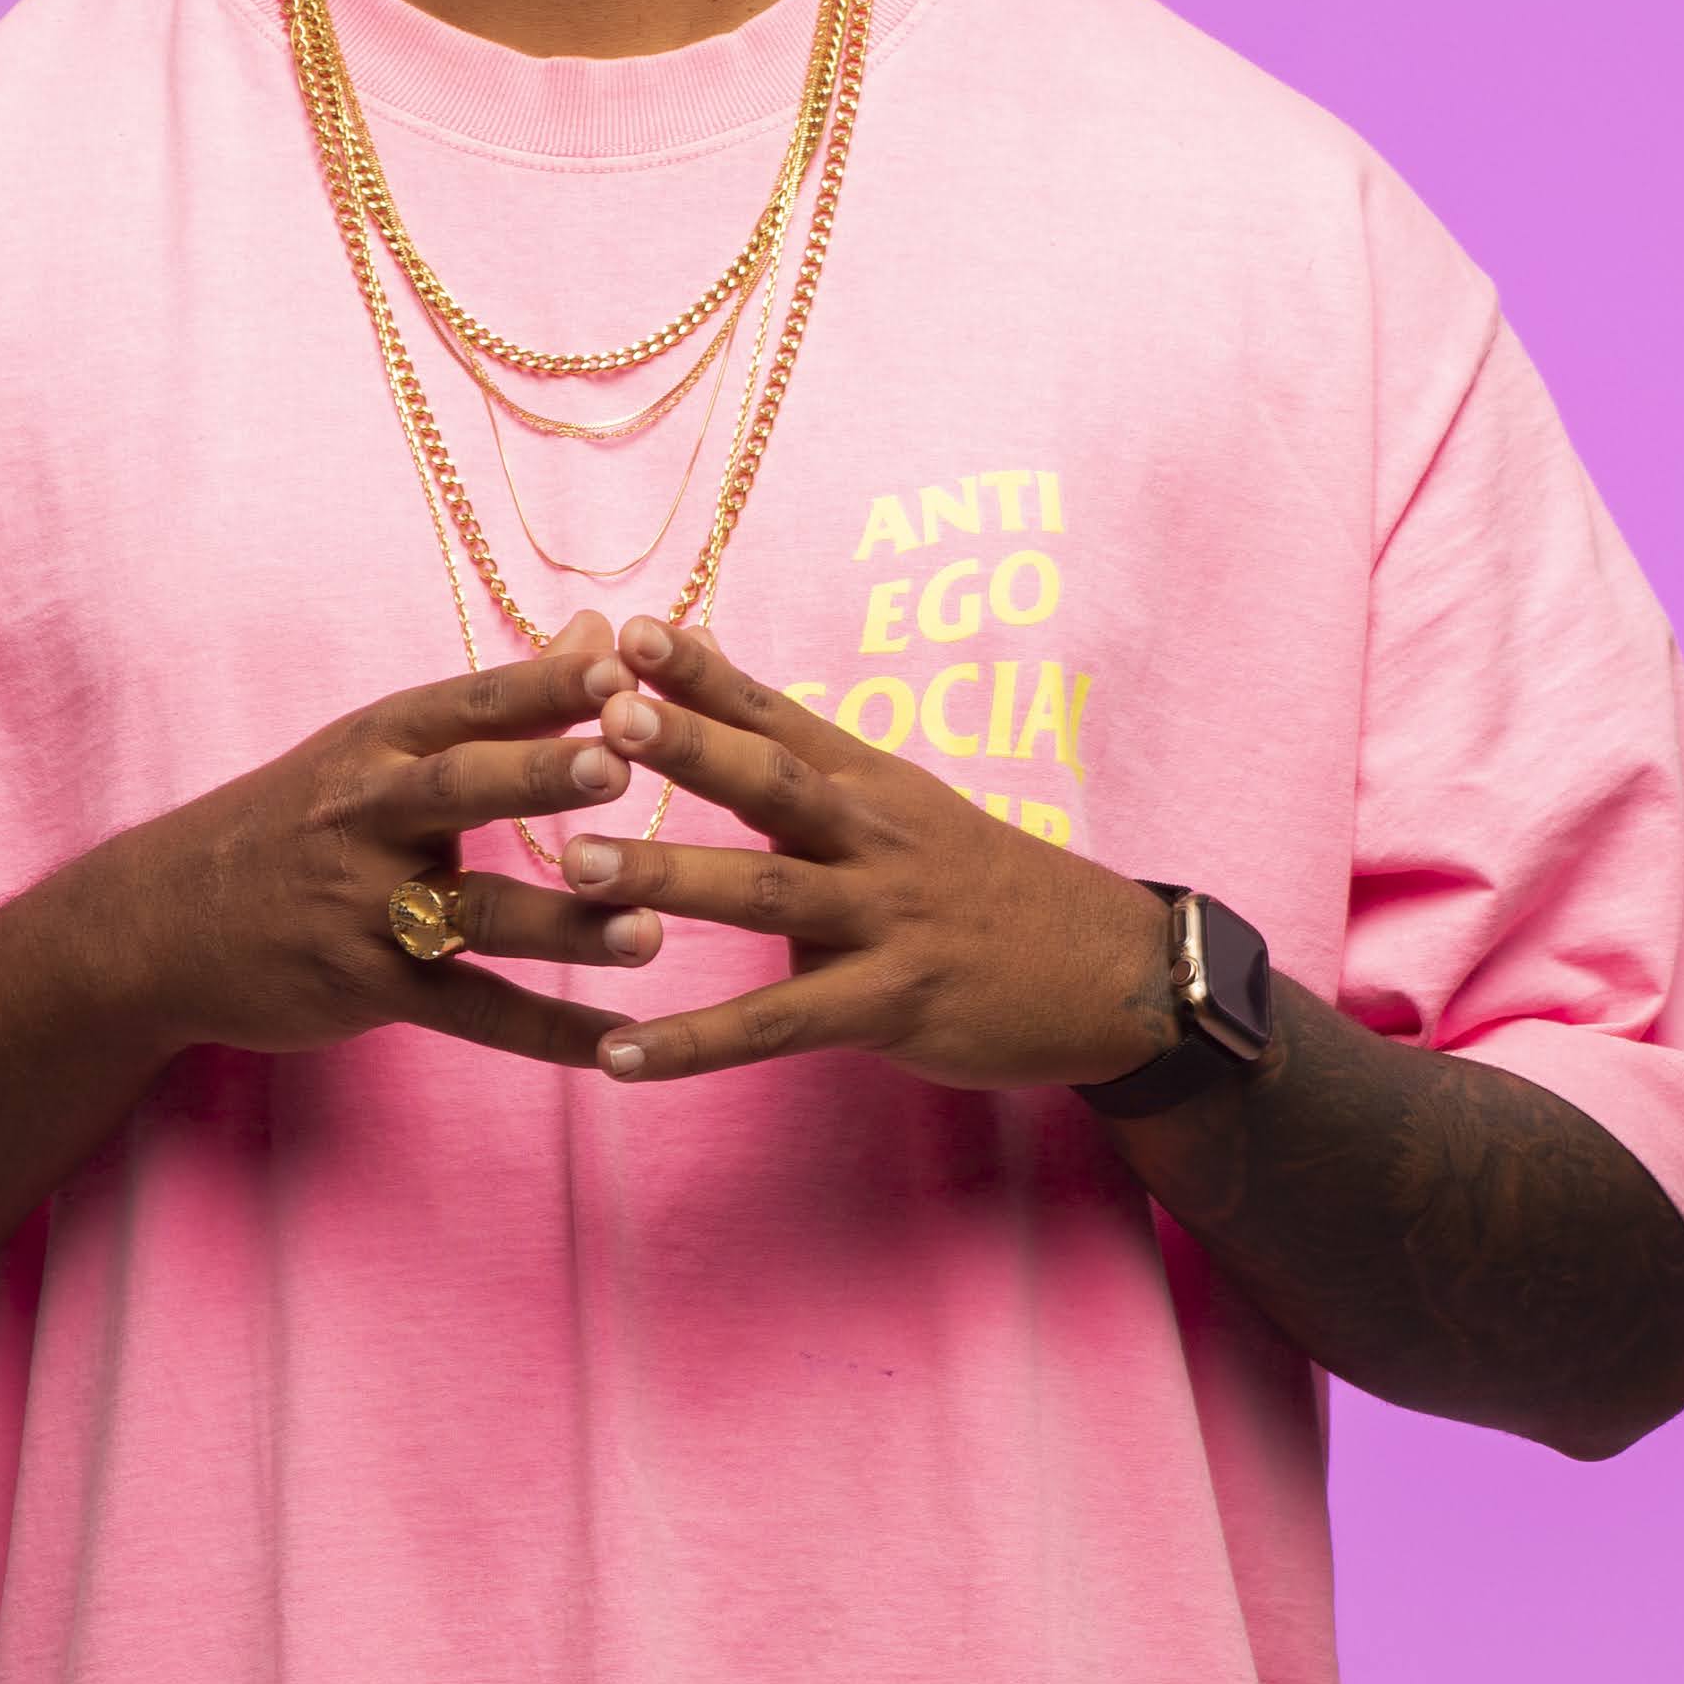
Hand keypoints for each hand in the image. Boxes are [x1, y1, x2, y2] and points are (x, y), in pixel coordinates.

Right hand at [116, 616, 669, 1067]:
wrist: (153, 928)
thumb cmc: (292, 825)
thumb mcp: (376, 748)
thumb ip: (502, 703)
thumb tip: (599, 632)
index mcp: (375, 745)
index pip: (467, 704)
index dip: (542, 684)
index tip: (620, 663)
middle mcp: (366, 816)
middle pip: (460, 788)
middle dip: (538, 775)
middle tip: (619, 762)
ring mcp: (361, 906)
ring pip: (474, 913)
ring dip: (563, 925)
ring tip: (647, 932)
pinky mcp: (364, 987)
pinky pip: (467, 1011)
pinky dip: (542, 1032)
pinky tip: (613, 1043)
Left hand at [549, 616, 1181, 1091]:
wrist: (1109, 973)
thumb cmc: (980, 886)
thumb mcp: (901, 808)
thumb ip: (804, 767)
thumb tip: (707, 696)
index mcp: (870, 784)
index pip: (779, 714)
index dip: (707, 673)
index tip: (634, 628)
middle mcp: (874, 838)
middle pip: (772, 783)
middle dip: (687, 747)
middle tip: (603, 716)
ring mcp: (884, 920)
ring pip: (765, 892)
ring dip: (669, 876)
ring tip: (574, 865)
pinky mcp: (888, 1004)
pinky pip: (776, 1025)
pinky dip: (694, 1042)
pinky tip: (618, 1055)